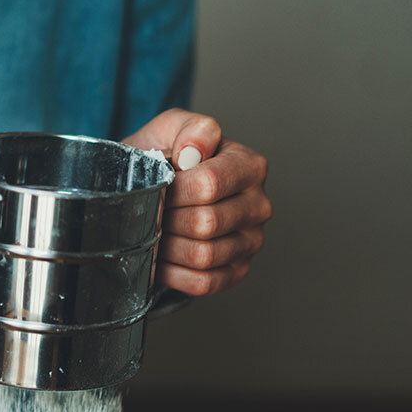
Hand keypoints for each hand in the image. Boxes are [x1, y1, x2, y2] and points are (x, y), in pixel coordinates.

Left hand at [124, 109, 271, 295]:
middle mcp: (259, 205)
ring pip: (203, 256)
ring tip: (155, 231)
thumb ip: (188, 129)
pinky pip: (203, 282)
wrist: (153, 191)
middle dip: (168, 219)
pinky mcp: (237, 272)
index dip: (174, 189)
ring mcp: (251, 242)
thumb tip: (194, 149)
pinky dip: (174, 272)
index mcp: (250, 166)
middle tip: (152, 211)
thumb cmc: (166, 160)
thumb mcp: (171, 129)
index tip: (159, 184)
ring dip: (168, 247)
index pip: (209, 185)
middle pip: (205, 224)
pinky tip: (161, 256)